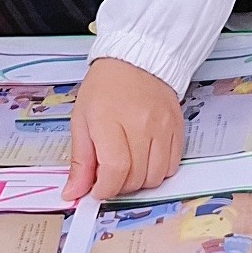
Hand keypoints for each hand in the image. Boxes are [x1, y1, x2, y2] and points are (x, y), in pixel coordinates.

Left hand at [63, 58, 184, 202]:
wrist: (136, 60)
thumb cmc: (105, 86)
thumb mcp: (81, 119)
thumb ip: (80, 160)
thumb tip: (73, 192)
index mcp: (110, 121)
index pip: (114, 169)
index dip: (105, 189)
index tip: (97, 189)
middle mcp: (140, 124)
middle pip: (135, 177)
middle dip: (119, 186)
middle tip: (109, 175)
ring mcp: (162, 126)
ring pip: (156, 176)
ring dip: (140, 181)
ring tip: (128, 167)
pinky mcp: (177, 127)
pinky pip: (173, 165)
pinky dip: (158, 171)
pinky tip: (146, 159)